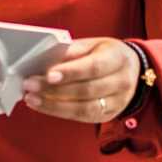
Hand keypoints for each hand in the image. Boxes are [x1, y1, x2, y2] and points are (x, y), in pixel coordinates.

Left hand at [20, 38, 138, 122]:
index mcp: (118, 58)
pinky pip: (82, 116)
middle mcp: (122, 81)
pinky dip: (59, 111)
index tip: (48, 74)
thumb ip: (71, 52)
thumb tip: (43, 59)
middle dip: (55, 89)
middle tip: (30, 85)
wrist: (131, 71)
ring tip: (32, 98)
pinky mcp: (107, 115)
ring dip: (53, 105)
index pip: (94, 67)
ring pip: (84, 108)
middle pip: (87, 90)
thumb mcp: (92, 45)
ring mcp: (117, 102)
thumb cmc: (105, 55)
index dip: (71, 72)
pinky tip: (42, 105)